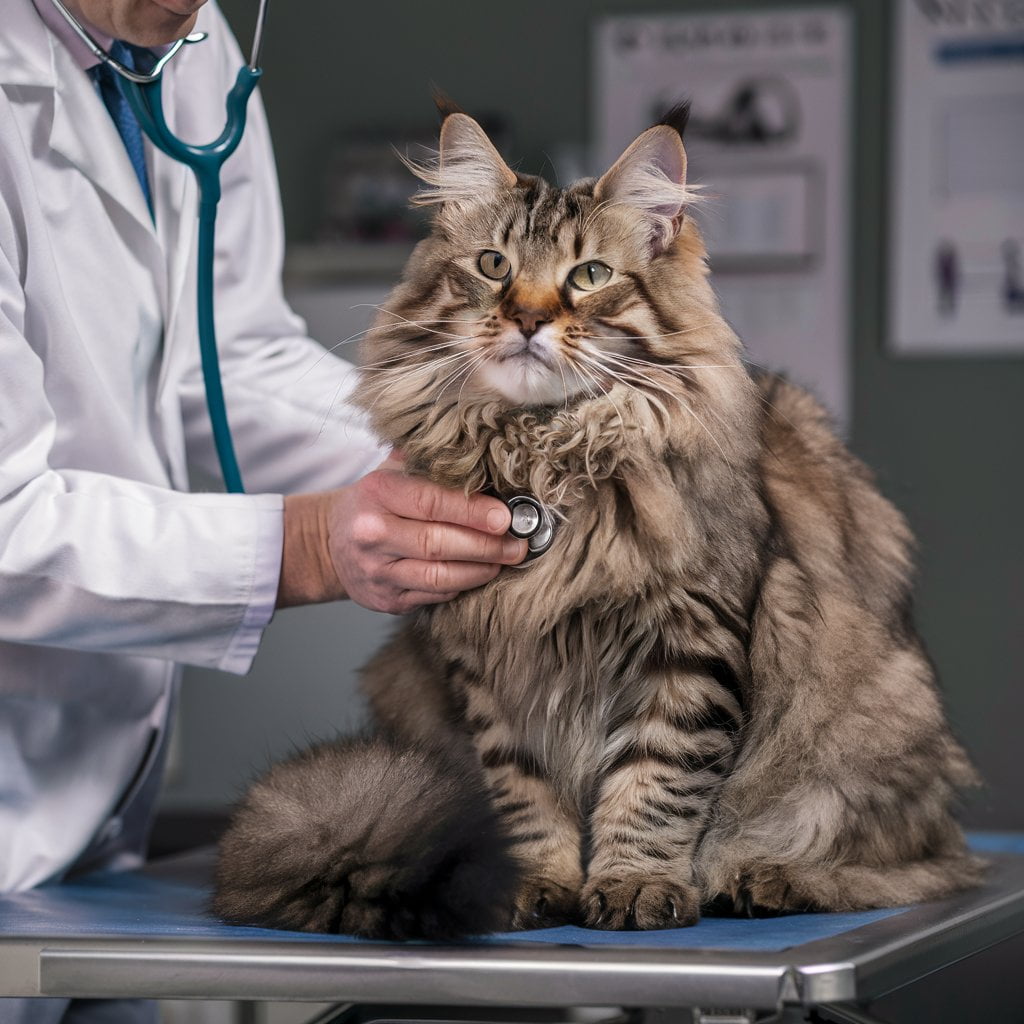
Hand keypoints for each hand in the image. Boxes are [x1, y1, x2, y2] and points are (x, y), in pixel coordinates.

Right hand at [277, 463, 527, 613]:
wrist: (330, 542)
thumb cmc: (375, 502)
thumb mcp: (392, 471)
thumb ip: (430, 463)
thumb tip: (484, 455)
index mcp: (376, 493)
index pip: (431, 502)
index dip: (472, 511)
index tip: (504, 516)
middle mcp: (372, 533)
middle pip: (439, 543)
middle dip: (486, 545)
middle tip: (517, 544)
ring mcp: (377, 570)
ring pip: (439, 576)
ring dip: (479, 570)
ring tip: (504, 560)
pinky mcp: (386, 598)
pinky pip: (433, 595)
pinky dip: (462, 586)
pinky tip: (479, 574)